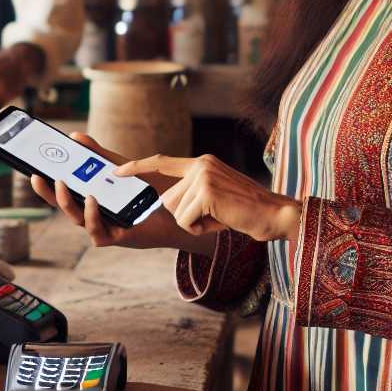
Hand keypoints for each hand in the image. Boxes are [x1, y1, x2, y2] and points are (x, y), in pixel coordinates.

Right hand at [30, 133, 216, 255]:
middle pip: (63, 207)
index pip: (63, 194)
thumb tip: (75, 136)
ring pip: (77, 219)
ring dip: (66, 202)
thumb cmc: (148, 193)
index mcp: (92, 200)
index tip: (33, 170)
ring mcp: (104, 228)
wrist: (178, 211)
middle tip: (38, 176)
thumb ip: (99, 156)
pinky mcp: (117, 237)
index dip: (46, 186)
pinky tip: (92, 199)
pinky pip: (97, 231)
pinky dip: (92, 215)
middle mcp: (94, 216)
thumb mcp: (121, 169)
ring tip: (61, 184)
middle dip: (47, 193)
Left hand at [116, 154, 301, 242]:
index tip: (115, 172)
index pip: (161, 162)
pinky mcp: (206, 192)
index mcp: (202, 163)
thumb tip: (168, 201)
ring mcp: (203, 176)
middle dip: (186, 216)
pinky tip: (221, 222)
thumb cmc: (246, 212)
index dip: (137, 167)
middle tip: (215, 216)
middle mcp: (200, 165)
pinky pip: (185, 220)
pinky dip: (201, 228)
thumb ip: (194, 191)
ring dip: (194, 223)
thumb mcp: (217, 195)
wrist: (276, 214)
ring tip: (220, 217)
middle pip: (168, 199)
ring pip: (175, 211)